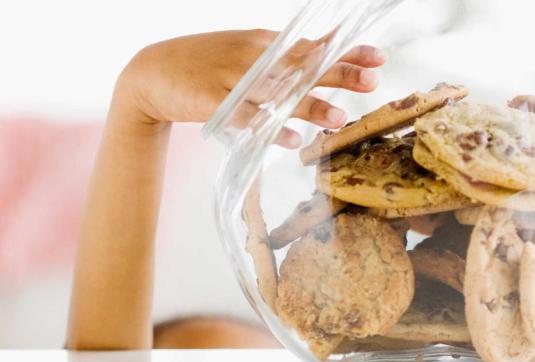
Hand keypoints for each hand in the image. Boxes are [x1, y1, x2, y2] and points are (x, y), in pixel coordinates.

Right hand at [117, 29, 386, 146]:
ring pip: (279, 93)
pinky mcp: (215, 102)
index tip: (378, 57)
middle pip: (302, 66)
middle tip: (373, 81)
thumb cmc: (205, 65)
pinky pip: (249, 119)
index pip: (312, 47)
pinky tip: (293, 140)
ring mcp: (234, 79)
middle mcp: (253, 58)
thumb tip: (317, 64)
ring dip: (311, 105)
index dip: (346, 51)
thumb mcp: (245, 56)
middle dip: (340, 73)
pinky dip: (271, 129)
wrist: (152, 72)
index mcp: (264, 45)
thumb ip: (279, 63)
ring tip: (340, 118)